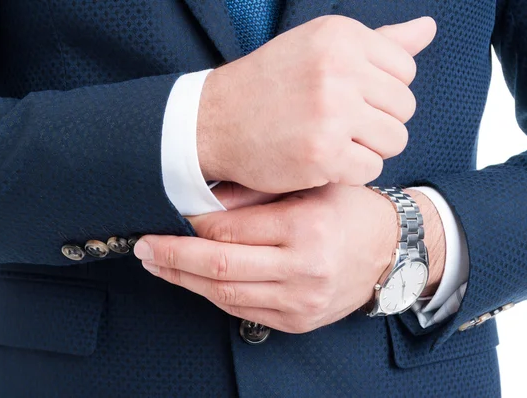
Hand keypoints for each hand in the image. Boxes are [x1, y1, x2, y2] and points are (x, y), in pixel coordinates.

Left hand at [134, 184, 444, 332]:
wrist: (389, 250)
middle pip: (219, 267)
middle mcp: (303, 269)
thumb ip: (254, 193)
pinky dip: (212, 294)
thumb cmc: (348, 209)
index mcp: (306, 228)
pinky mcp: (298, 321)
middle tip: (143, 248)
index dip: (192, 225)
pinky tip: (193, 281)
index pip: (230, 231)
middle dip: (172, 258)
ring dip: (184, 280)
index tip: (170, 215)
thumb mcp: (309, 184)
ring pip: (225, 294)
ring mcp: (300, 302)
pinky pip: (241, 310)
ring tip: (158, 265)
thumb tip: (200, 201)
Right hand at [197, 16, 436, 191]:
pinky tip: (321, 160)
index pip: (404, 71)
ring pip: (394, 139)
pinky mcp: (323, 153)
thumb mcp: (317, 49)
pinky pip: (371, 168)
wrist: (214, 122)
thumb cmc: (267, 86)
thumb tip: (428, 29)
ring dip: (367, 148)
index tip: (346, 99)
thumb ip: (377, 43)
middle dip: (376, 122)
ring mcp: (332, 112)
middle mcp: (339, 68)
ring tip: (331, 141)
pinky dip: (350, 171)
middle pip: (404, 108)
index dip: (379, 92)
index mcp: (341, 36)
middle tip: (337, 124)